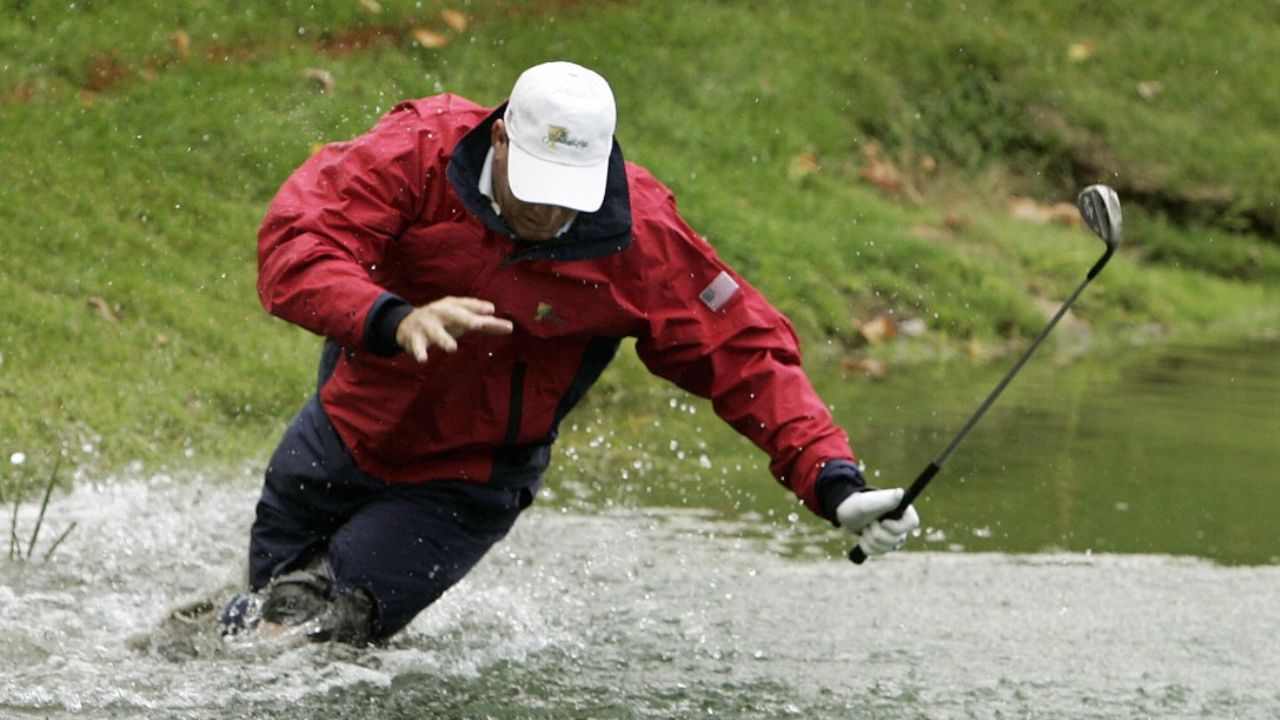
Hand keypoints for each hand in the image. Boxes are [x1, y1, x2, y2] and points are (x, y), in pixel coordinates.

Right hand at [396, 296, 513, 361]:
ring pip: (436, 332)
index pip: (468, 306)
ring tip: (452, 348)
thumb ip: (486, 324)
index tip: (491, 310)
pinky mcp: (415, 338)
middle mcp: (440, 313)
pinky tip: (423, 360)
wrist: (406, 323)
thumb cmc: (444, 321)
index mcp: (453, 306)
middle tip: (478, 325)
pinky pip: (417, 347)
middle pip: (454, 315)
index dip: (478, 307)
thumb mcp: (462, 320)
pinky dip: (419, 353)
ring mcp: (427, 325)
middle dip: (465, 319)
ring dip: (443, 339)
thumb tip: (510, 327)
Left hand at [836, 488, 919, 556]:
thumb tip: (900, 493)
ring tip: (866, 526)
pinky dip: (865, 545)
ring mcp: (893, 536)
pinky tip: (863, 536)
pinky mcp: (883, 545)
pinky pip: (876, 552)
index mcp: (903, 511)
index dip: (897, 527)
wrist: (847, 512)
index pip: (912, 523)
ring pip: (886, 548)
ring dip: (870, 538)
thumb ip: (886, 500)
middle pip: (897, 540)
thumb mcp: (871, 502)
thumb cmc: (859, 504)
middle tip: (870, 521)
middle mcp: (901, 524)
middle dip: (877, 532)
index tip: (883, 522)